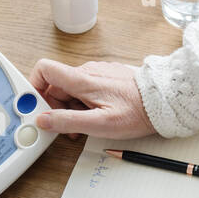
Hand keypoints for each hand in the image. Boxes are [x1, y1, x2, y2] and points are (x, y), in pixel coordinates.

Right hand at [29, 59, 156, 139]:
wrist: (164, 102)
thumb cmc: (137, 112)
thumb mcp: (99, 124)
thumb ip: (68, 121)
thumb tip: (43, 120)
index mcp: (82, 79)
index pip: (44, 69)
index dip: (34, 86)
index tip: (35, 106)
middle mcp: (88, 71)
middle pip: (56, 86)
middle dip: (56, 107)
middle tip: (68, 128)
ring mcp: (98, 73)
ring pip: (72, 90)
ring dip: (72, 109)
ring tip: (87, 126)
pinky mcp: (108, 78)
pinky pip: (87, 89)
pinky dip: (85, 104)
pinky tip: (99, 116)